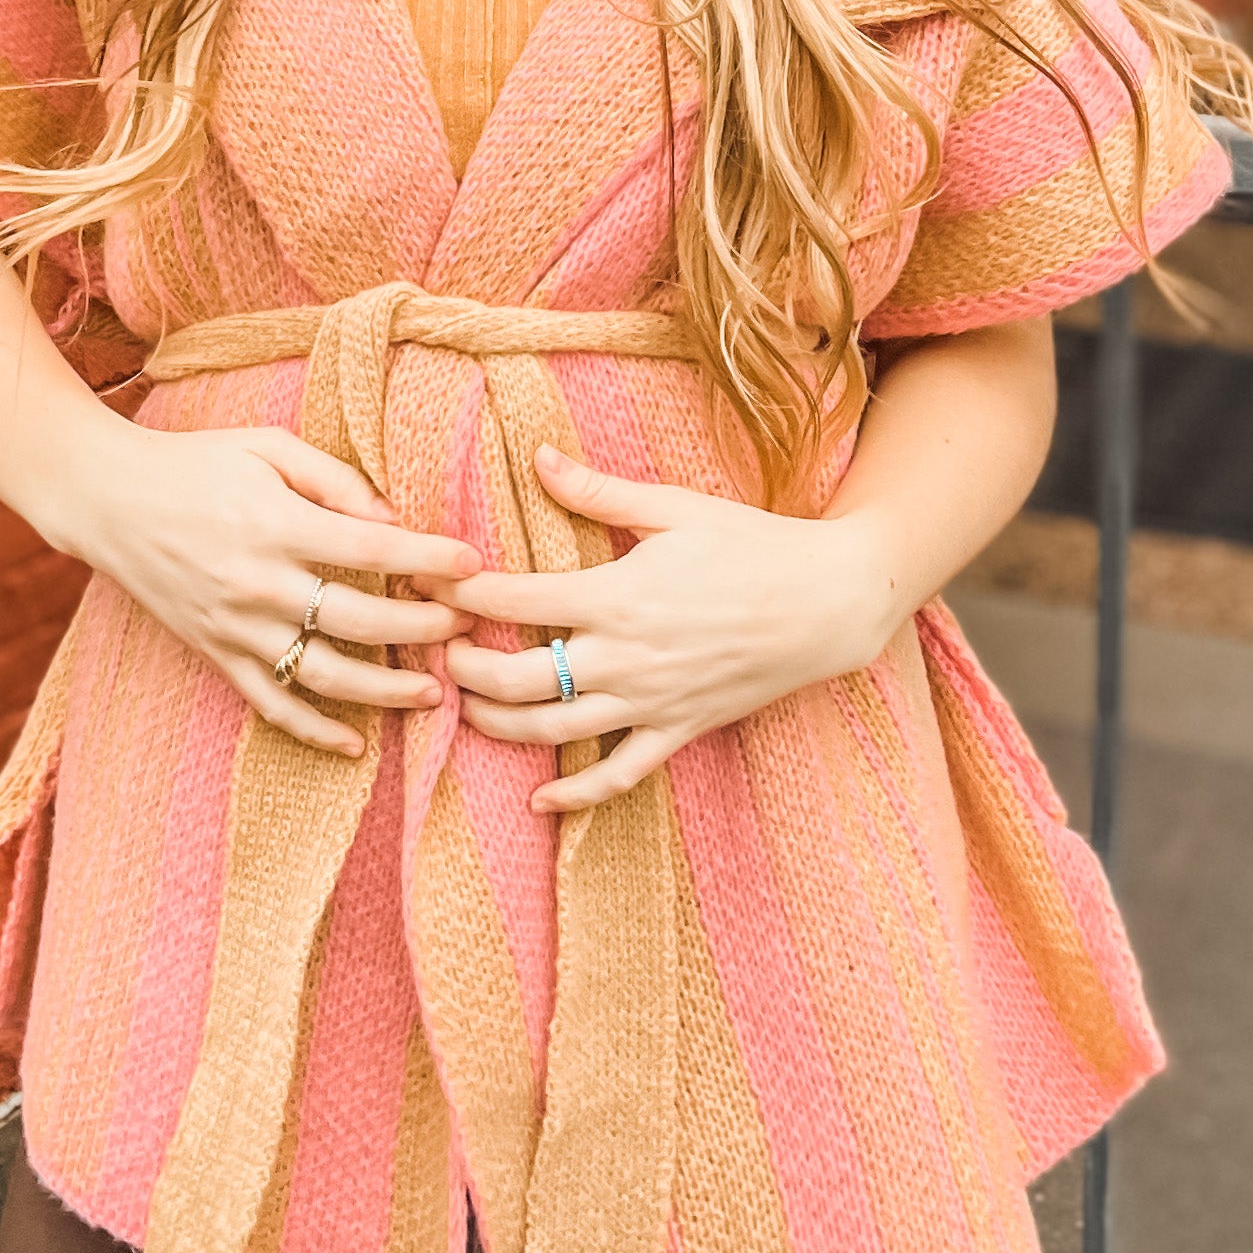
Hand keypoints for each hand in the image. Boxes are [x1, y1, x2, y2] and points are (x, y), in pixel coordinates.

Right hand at [57, 414, 481, 760]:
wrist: (108, 500)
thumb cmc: (195, 464)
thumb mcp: (266, 448)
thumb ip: (333, 480)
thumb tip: (392, 520)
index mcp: (274, 523)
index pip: (371, 550)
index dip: (429, 560)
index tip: (473, 565)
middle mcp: (257, 582)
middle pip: (358, 620)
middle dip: (422, 629)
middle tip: (464, 628)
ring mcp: (234, 626)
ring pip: (322, 674)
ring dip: (384, 690)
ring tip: (433, 694)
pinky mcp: (215, 653)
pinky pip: (269, 703)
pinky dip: (313, 730)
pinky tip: (355, 744)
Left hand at [434, 447, 896, 810]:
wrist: (829, 601)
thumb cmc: (752, 545)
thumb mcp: (674, 508)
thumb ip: (598, 491)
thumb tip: (537, 456)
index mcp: (616, 593)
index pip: (514, 600)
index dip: (459, 593)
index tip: (423, 580)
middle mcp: (625, 656)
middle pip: (516, 678)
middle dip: (462, 668)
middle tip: (435, 648)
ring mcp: (651, 701)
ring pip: (553, 731)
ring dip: (496, 725)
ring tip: (464, 707)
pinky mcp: (679, 730)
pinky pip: (618, 776)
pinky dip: (576, 794)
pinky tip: (541, 796)